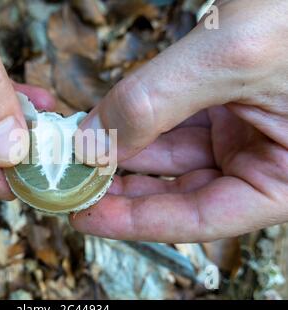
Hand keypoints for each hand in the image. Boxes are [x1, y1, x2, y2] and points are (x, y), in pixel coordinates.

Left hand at [72, 0, 287, 241]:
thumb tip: (92, 142)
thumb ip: (156, 102)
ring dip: (120, 150)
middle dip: (121, 186)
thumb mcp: (230, 59)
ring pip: (168, 153)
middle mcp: (260, 158)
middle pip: (177, 189)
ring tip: (76, 153)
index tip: (86, 217)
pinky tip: (101, 121)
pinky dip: (134, 120)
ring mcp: (240, 130)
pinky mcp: (222, 103)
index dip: (137, 221)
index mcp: (284, 177)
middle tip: (71, 185)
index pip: (199, 218)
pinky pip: (169, 120)